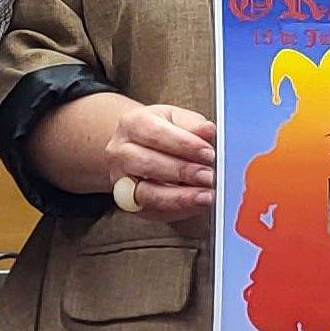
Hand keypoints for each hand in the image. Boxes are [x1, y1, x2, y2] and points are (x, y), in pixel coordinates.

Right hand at [104, 104, 219, 222]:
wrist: (136, 147)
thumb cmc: (160, 131)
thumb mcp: (176, 119)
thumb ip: (193, 125)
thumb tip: (208, 130)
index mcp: (132, 124)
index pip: (157, 134)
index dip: (185, 145)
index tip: (208, 153)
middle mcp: (120, 153)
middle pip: (148, 164)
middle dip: (182, 171)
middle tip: (209, 176)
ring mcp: (121, 181)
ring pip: (147, 193)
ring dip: (179, 197)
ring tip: (205, 195)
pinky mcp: (129, 203)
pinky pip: (153, 212)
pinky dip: (177, 210)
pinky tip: (195, 205)